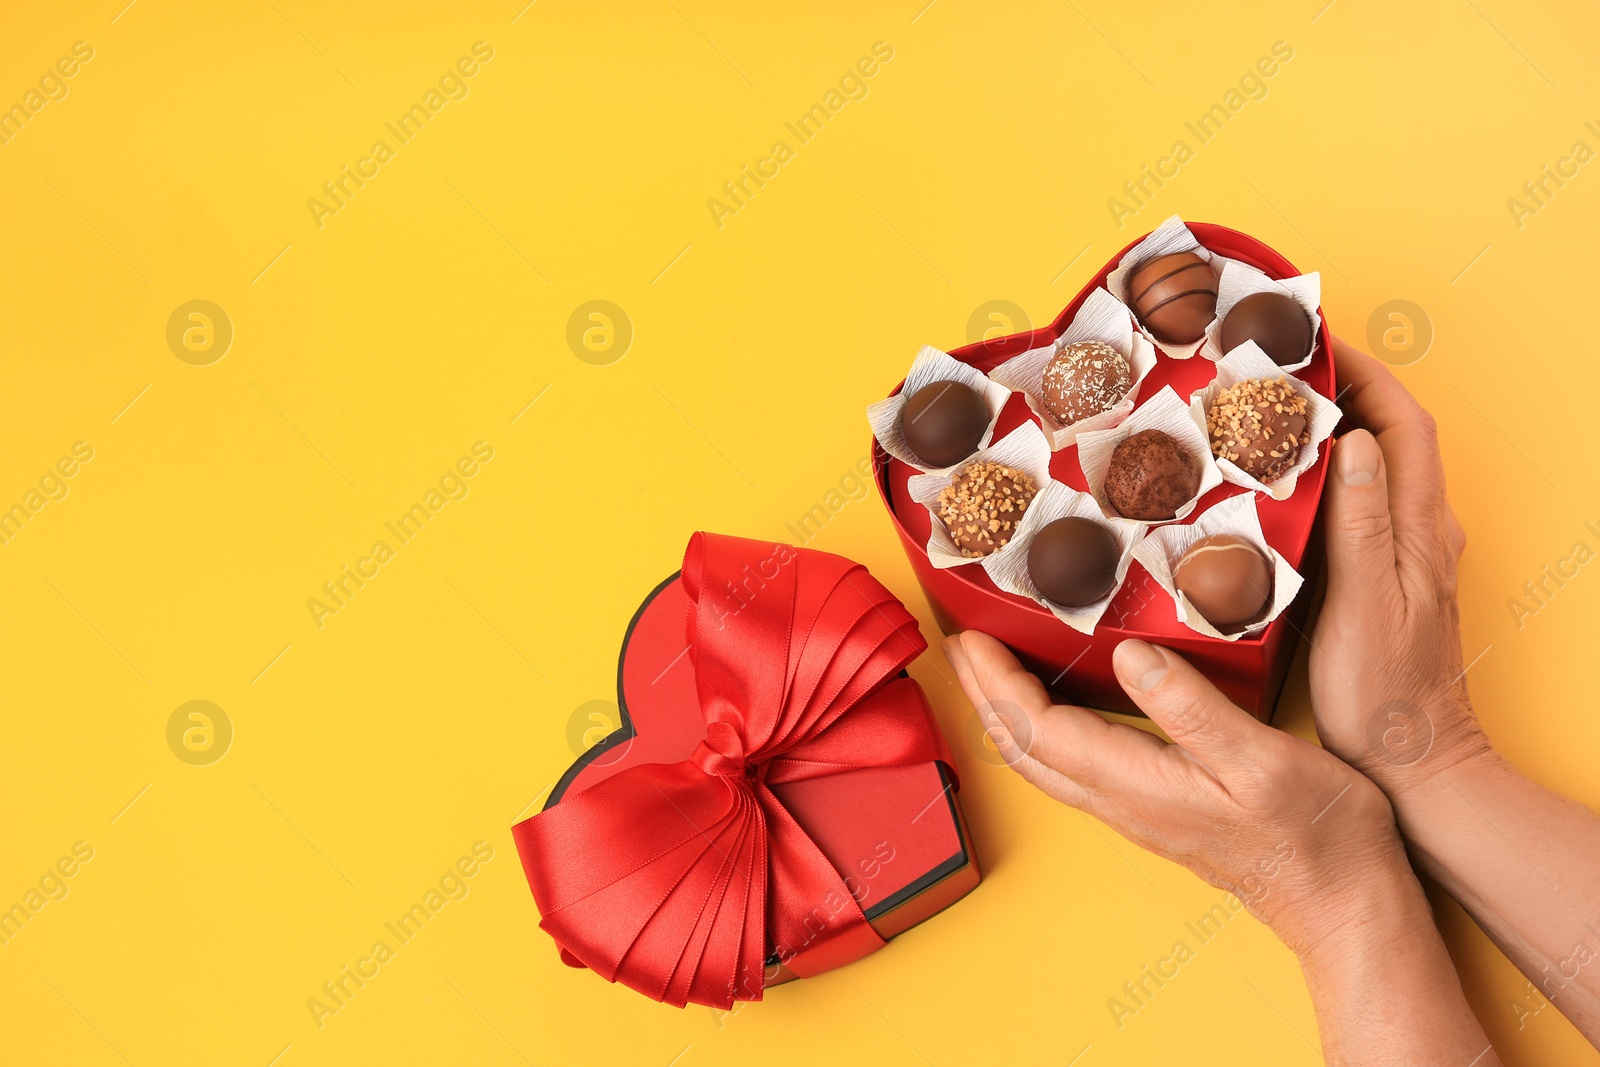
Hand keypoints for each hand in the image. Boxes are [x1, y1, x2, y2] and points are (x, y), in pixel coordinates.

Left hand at [943, 630, 1408, 956]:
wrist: (1341, 904)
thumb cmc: (1314, 835)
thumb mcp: (1260, 759)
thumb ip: (1190, 708)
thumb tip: (1128, 656)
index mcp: (1136, 783)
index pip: (1038, 729)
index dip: (997, 682)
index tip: (970, 636)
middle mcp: (1120, 801)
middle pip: (1023, 748)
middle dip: (982, 694)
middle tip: (958, 643)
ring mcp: (1131, 810)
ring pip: (1042, 761)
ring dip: (1005, 713)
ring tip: (988, 669)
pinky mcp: (1150, 809)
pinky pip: (1069, 767)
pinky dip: (1040, 730)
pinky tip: (1051, 709)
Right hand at [1310, 337, 1489, 786]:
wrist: (1412, 760)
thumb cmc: (1385, 692)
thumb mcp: (1367, 604)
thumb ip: (1364, 520)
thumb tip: (1358, 440)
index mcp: (1421, 528)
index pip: (1404, 423)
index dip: (1365, 373)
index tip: (1315, 341)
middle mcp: (1420, 532)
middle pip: (1390, 433)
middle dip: (1343, 386)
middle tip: (1281, 367)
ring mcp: (1403, 554)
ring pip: (1373, 467)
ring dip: (1332, 429)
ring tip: (1272, 411)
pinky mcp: (1381, 578)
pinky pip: (1356, 504)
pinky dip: (1323, 476)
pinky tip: (1281, 486)